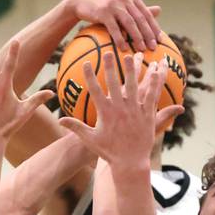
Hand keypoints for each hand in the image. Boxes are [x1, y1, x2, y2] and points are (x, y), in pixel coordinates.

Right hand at [59, 52, 182, 173]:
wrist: (129, 163)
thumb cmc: (109, 152)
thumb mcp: (91, 139)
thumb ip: (76, 127)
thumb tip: (59, 120)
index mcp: (106, 114)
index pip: (95, 91)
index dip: (89, 76)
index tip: (85, 63)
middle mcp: (120, 110)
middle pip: (115, 83)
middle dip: (111, 66)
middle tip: (108, 52)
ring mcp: (135, 111)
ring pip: (135, 86)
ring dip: (133, 70)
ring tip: (131, 55)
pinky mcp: (147, 115)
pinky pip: (151, 96)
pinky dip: (153, 84)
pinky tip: (155, 72)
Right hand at [65, 0, 161, 50]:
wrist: (81, 0)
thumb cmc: (104, 5)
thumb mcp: (122, 4)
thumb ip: (139, 9)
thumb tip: (159, 10)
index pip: (146, 13)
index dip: (154, 27)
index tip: (160, 40)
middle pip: (140, 19)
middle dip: (148, 34)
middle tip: (153, 48)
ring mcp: (113, 4)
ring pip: (129, 23)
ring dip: (136, 37)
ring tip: (141, 50)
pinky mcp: (103, 12)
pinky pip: (114, 28)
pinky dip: (120, 39)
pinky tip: (124, 48)